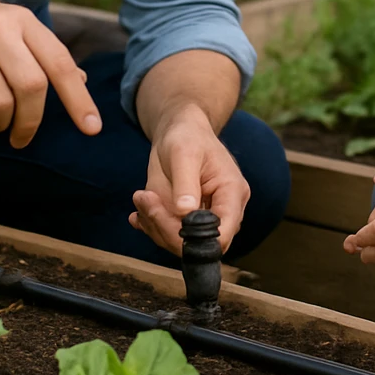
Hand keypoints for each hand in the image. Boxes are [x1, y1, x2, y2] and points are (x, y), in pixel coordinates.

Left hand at [130, 105, 248, 255]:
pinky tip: (142, 207)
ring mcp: (204, 218)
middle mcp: (223, 211)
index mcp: (232, 193)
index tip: (165, 216)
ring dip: (154, 224)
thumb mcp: (184, 153)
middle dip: (166, 226)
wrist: (179, 132)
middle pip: (199, 242)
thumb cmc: (187, 136)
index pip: (223, 232)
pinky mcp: (186, 221)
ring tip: (142, 196)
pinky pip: (168, 235)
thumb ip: (185, 183)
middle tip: (144, 198)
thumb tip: (185, 213)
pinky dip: (150, 224)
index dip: (196, 237)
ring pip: (179, 242)